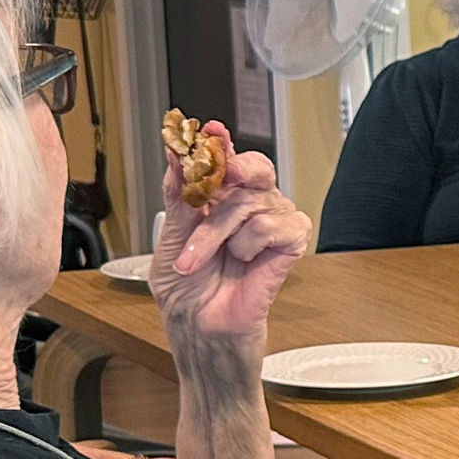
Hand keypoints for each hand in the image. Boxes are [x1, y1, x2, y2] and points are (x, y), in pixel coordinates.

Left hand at [154, 121, 310, 354]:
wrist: (200, 331)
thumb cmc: (186, 294)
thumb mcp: (168, 239)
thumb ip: (178, 197)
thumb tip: (176, 156)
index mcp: (218, 201)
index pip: (225, 159)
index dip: (219, 141)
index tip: (208, 128)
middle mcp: (248, 208)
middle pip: (253, 166)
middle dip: (231, 168)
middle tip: (213, 184)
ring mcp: (271, 224)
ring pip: (252, 200)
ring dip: (216, 232)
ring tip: (199, 259)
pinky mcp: (290, 245)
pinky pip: (274, 225)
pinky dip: (251, 243)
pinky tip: (243, 261)